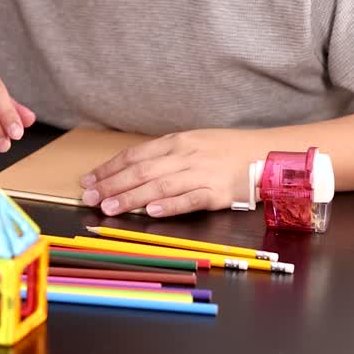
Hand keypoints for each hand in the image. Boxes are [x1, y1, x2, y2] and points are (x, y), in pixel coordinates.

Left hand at [80, 129, 255, 217]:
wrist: (266, 153)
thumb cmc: (226, 151)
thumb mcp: (193, 143)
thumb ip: (164, 156)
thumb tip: (130, 170)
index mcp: (176, 142)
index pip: (134, 155)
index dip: (108, 169)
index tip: (88, 181)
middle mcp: (185, 155)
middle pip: (141, 171)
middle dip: (112, 185)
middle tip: (90, 199)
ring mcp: (201, 173)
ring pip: (160, 185)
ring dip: (131, 198)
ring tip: (110, 209)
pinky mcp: (218, 193)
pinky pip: (190, 199)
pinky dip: (169, 205)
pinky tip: (150, 211)